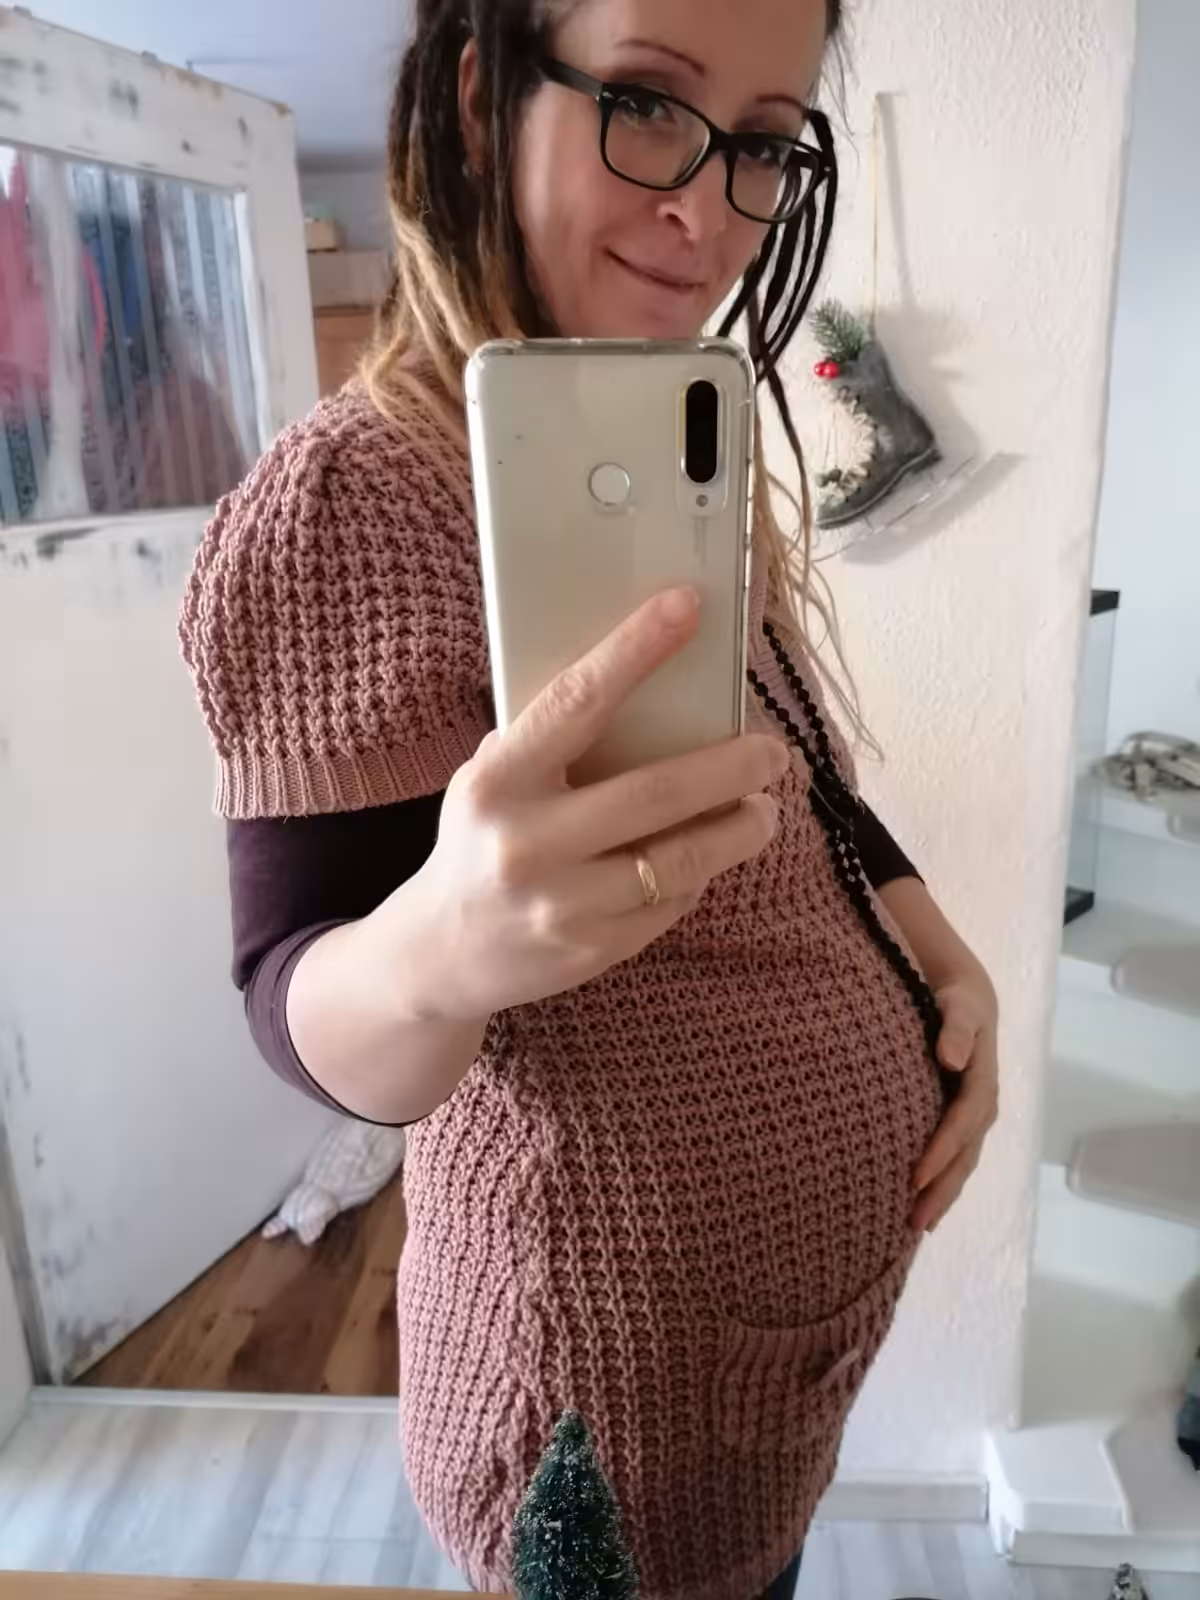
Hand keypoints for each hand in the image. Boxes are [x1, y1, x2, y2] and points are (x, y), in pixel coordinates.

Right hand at [406, 587, 789, 1023]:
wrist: (443, 952)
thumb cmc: (483, 840)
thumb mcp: (494, 780)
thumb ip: (555, 742)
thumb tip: (659, 683)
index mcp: (498, 781)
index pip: (576, 702)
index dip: (635, 650)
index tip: (688, 607)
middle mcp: (527, 843)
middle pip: (654, 793)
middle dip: (730, 767)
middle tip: (773, 752)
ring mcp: (563, 904)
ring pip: (679, 859)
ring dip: (738, 829)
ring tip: (763, 808)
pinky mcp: (594, 950)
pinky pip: (671, 904)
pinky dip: (700, 875)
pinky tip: (709, 856)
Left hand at [911, 968, 999, 1232]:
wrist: (968, 1003)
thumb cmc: (956, 1004)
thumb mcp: (958, 1007)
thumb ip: (956, 1030)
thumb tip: (952, 1059)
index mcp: (981, 1085)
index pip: (959, 1126)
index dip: (940, 1153)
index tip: (914, 1178)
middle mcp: (982, 1109)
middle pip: (963, 1157)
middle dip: (941, 1191)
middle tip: (914, 1222)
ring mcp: (975, 1120)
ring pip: (961, 1166)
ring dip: (942, 1196)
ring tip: (916, 1226)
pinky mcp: (964, 1123)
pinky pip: (956, 1160)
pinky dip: (942, 1185)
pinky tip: (921, 1206)